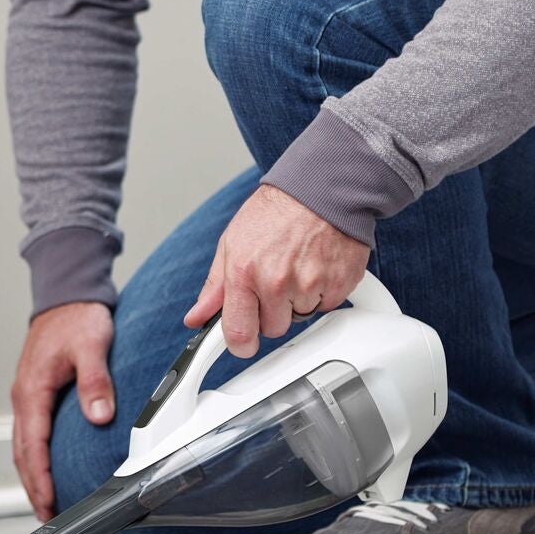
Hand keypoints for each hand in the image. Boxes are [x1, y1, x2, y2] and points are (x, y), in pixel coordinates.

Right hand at [9, 300, 114, 521]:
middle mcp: (24, 396)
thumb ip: (95, 381)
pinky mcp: (34, 393)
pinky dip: (34, 456)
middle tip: (47, 516)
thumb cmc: (77, 318)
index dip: (40, 478)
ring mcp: (26, 395)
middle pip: (22, 453)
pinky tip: (47, 467)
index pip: (32, 445)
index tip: (49, 503)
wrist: (66, 294)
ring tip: (45, 502)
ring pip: (22, 445)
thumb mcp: (91, 345)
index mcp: (33, 389)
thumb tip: (98, 415)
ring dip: (31, 475)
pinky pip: (29, 433)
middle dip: (33, 487)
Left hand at [183, 183, 369, 358]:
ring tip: (295, 267)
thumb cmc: (275, 212)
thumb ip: (214, 286)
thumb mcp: (232, 242)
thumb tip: (196, 317)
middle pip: (272, 329)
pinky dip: (320, 292)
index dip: (239, 344)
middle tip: (273, 282)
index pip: (238, 333)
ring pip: (299, 318)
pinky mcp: (338, 285)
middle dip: (270, 312)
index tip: (241, 343)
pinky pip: (325, 306)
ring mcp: (309, 285)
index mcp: (244, 272)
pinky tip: (314, 266)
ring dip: (296, 301)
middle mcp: (276, 282)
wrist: (320, 189)